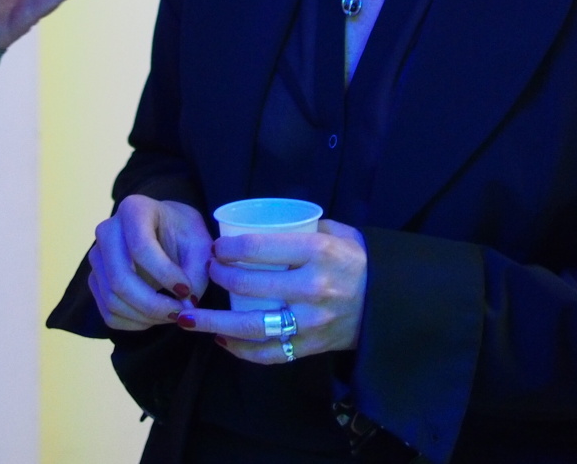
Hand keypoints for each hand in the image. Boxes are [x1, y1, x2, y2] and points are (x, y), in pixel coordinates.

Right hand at [88, 195, 213, 331]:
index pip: (141, 247)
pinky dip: (133, 323)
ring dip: (144, 316)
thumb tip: (185, 306)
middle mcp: (107, 230)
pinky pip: (107, 312)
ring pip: (112, 299)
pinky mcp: (95, 279)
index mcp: (133, 210)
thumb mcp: (200, 245)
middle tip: (179, 313)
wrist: (166, 231)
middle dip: (152, 304)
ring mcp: (96, 256)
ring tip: (171, 315)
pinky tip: (154, 317)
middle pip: (120, 278)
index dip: (165, 275)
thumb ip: (197, 273)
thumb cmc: (184, 234)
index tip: (187, 291)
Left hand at [179, 219, 367, 363]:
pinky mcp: (309, 346)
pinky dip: (240, 349)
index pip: (260, 247)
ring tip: (188, 318)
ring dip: (214, 322)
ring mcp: (310, 321)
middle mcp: (312, 287)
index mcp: (318, 252)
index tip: (216, 248)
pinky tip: (221, 339)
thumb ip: (303, 227)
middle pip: (249, 284)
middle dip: (219, 276)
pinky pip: (268, 353)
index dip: (229, 247)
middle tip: (208, 271)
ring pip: (251, 325)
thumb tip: (262, 223)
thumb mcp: (338, 233)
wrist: (387, 305)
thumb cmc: (358, 262)